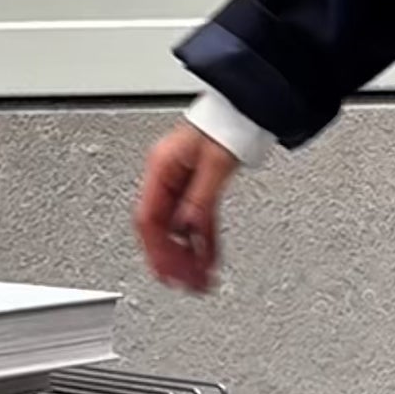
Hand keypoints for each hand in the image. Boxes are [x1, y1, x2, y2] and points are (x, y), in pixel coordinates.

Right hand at [134, 121, 238, 294]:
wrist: (245, 109)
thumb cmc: (226, 123)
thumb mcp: (215, 164)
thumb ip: (200, 199)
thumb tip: (188, 230)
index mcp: (161, 168)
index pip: (148, 219)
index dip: (156, 250)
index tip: (169, 274)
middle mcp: (166, 178)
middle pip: (160, 230)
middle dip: (173, 261)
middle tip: (188, 284)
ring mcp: (181, 184)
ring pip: (177, 230)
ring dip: (188, 257)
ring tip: (200, 282)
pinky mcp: (197, 188)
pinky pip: (194, 223)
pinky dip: (202, 244)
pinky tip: (208, 261)